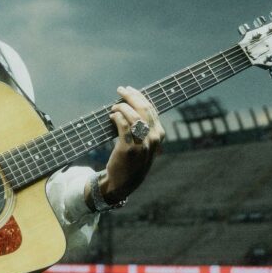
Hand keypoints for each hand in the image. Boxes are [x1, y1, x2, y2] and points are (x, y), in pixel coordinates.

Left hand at [102, 86, 164, 201]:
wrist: (124, 182)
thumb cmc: (132, 160)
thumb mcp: (144, 143)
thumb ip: (143, 127)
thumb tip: (131, 104)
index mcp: (159, 134)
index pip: (151, 109)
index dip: (139, 97)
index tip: (129, 90)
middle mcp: (153, 138)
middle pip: (143, 109)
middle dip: (131, 96)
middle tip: (120, 89)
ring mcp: (142, 144)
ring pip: (133, 116)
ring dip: (121, 107)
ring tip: (114, 107)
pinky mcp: (129, 148)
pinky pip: (123, 125)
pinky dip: (117, 116)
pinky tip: (112, 116)